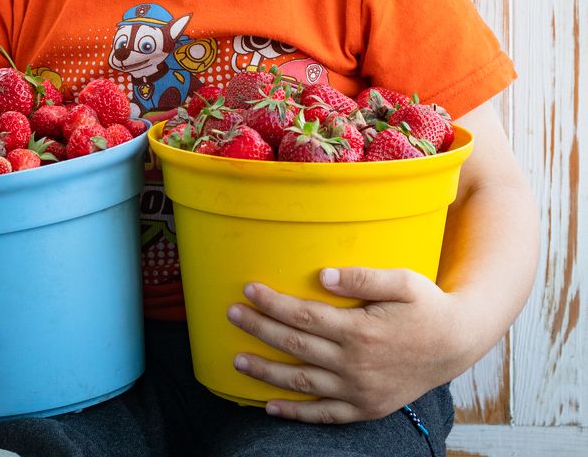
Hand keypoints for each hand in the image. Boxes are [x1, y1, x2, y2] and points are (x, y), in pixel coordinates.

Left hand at [226, 266, 466, 423]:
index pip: (304, 314)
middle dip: (259, 329)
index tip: (249, 289)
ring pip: (302, 381)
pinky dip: (295, 413)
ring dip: (266, 372)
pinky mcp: (365, 408)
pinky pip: (323, 415)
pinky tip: (270, 406)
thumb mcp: (402, 281)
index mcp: (361, 330)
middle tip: (232, 314)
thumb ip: (361, 277)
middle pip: (295, 345)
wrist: (457, 344)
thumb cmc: (427, 305)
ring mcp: (359, 390)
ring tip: (237, 361)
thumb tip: (321, 275)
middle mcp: (356, 364)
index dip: (272, 303)